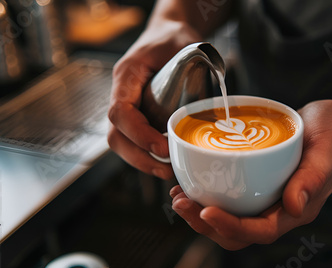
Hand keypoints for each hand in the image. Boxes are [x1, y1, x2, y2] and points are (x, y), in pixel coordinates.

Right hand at [107, 20, 201, 178]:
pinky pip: (134, 139)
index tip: (162, 149)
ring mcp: (128, 105)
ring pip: (122, 142)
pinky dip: (147, 155)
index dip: (139, 135)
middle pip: (116, 135)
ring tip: (168, 172)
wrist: (168, 32)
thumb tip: (215, 99)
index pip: (120, 112)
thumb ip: (196, 68)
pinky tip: (167, 162)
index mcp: (126, 75)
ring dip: (143, 161)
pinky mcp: (138, 114)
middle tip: (166, 170)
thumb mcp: (184, 43)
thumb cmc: (173, 36)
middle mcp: (122, 93)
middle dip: (139, 158)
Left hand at [170, 100, 331, 249]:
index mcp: (297, 210)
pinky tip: (190, 181)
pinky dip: (207, 196)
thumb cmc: (331, 132)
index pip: (261, 231)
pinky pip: (230, 200)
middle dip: (206, 225)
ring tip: (177, 195)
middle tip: (181, 203)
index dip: (232, 227)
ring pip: (229, 219)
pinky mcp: (256, 186)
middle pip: (238, 234)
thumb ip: (314, 176)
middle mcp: (279, 211)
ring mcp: (266, 200)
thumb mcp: (327, 147)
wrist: (329, 122)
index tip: (206, 211)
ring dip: (200, 214)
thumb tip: (295, 207)